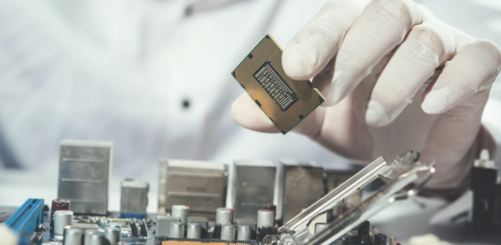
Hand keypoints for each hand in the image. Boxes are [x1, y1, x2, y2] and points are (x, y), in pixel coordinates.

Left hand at [231, 0, 500, 187]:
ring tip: (374, 115)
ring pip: (424, 42)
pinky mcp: (472, 67)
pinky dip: (453, 82)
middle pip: (382, 16)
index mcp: (356, 29)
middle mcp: (398, 27)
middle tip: (329, 93)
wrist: (411, 147)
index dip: (314, 41)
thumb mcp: (319, 118)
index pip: (335, 20)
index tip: (292, 69)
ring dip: (395, 80)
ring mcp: (438, 43)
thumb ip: (287, 111)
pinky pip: (474, 62)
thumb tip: (244, 110)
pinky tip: (430, 104)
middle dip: (352, 54)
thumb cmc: (364, 119)